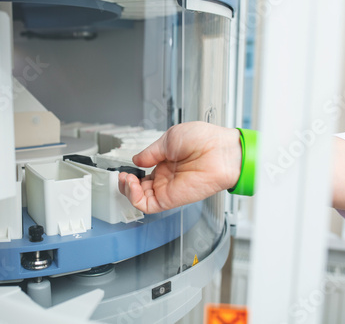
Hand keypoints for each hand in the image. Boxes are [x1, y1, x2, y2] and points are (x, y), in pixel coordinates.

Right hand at [118, 121, 241, 212]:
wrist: (221, 151)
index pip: (144, 175)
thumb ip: (150, 152)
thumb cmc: (205, 140)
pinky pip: (148, 205)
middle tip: (124, 174)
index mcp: (167, 163)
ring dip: (127, 190)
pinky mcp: (171, 199)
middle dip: (126, 183)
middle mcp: (166, 178)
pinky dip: (135, 198)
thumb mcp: (170, 139)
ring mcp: (168, 189)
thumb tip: (136, 159)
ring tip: (127, 178)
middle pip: (139, 189)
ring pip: (140, 199)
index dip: (132, 173)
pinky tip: (132, 184)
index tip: (126, 166)